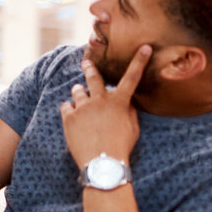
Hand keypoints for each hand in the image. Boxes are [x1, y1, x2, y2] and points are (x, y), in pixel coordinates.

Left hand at [62, 45, 148, 166]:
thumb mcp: (132, 128)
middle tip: (86, 62)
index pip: (132, 77)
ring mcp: (83, 107)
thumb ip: (129, 111)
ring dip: (79, 93)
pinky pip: (66, 106)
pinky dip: (69, 110)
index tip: (145, 47)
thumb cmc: (121, 147)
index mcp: (119, 102)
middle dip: (90, 68)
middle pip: (94, 78)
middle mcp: (100, 100)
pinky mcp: (68, 117)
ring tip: (81, 101)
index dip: (140, 61)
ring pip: (77, 91)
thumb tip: (126, 101)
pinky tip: (73, 118)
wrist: (102, 164)